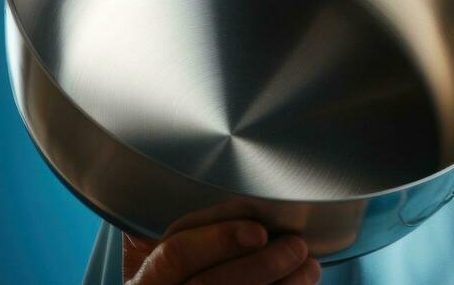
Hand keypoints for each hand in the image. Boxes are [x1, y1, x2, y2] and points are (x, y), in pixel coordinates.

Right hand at [123, 213, 319, 284]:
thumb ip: (161, 227)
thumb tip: (191, 178)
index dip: (218, 240)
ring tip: (309, 266)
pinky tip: (301, 284)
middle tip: (296, 246)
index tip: (259, 230)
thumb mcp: (146, 255)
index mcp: (143, 280)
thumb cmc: (163, 278)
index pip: (175, 254)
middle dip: (259, 266)